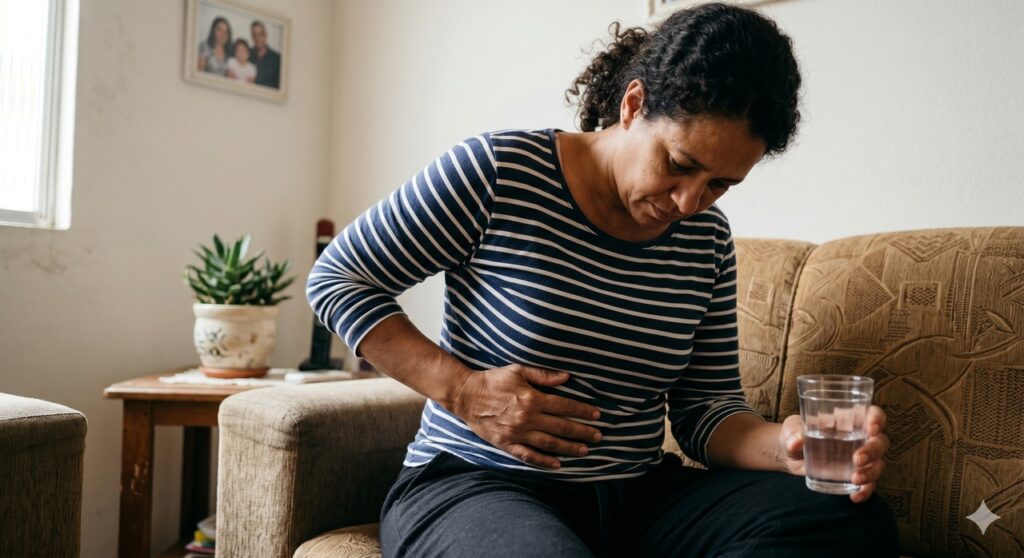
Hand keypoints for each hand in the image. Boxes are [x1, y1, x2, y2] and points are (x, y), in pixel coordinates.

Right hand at [450, 364, 601, 468]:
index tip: (597, 416)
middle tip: (598, 436)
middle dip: (582, 431)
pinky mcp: (506, 444)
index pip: (564, 406)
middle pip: (561, 426)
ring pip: (549, 443)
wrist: (466, 395)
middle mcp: (527, 417)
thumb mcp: (518, 371)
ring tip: (585, 450)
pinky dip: (544, 461)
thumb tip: (567, 378)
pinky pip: (528, 455)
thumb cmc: (493, 380)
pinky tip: (558, 464)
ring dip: (569, 447)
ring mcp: (517, 433)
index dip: (582, 411)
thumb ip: (543, 375)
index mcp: (532, 398)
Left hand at [777, 405, 889, 503]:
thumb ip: (793, 433)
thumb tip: (795, 442)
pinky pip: (868, 484)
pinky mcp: (852, 475)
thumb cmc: (794, 432)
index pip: (872, 414)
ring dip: (871, 473)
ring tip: (855, 479)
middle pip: (879, 442)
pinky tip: (855, 497)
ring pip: (878, 464)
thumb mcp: (791, 429)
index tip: (871, 428)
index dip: (877, 419)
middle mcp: (858, 438)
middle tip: (857, 459)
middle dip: (873, 451)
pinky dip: (865, 491)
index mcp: (848, 420)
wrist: (788, 454)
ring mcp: (858, 458)